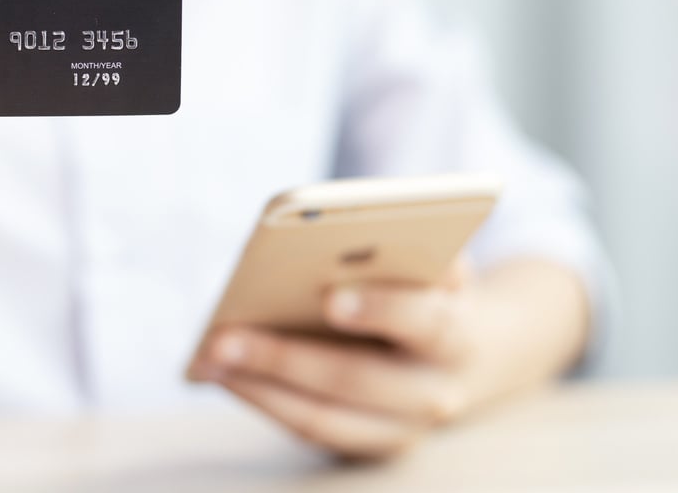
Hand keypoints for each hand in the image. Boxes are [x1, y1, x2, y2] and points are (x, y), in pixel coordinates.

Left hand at [190, 260, 588, 459]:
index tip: (329, 296)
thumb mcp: (435, 261)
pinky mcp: (371, 446)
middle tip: (223, 337)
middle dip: (284, 357)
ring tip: (209, 356)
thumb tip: (345, 232)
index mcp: (457, 334)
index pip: (425, 323)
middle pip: (355, 379)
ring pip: (324, 417)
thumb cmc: (430, 287)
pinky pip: (311, 430)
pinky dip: (263, 401)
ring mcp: (403, 429)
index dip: (381, 310)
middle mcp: (435, 392)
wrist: (468, 352)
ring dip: (259, 387)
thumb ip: (405, 247)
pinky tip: (220, 374)